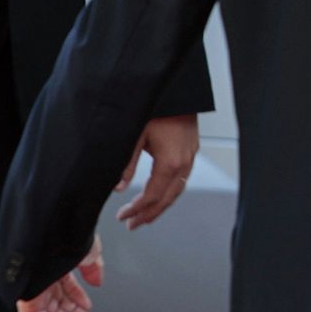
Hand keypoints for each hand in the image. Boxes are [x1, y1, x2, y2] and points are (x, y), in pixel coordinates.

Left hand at [16, 236, 102, 311]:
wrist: (46, 231)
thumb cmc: (64, 234)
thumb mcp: (88, 250)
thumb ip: (94, 267)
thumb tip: (98, 280)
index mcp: (57, 263)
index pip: (67, 287)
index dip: (79, 300)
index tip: (88, 310)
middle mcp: (44, 276)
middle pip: (59, 304)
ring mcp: (34, 287)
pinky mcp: (25, 298)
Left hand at [115, 113, 198, 228]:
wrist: (178, 87)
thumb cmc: (157, 106)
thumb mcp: (135, 135)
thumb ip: (127, 164)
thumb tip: (119, 187)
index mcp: (170, 161)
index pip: (152, 196)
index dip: (137, 210)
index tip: (124, 217)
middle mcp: (184, 161)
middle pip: (168, 198)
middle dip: (150, 214)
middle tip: (133, 224)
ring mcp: (191, 154)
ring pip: (178, 189)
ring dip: (161, 204)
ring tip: (146, 214)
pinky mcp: (191, 147)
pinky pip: (182, 177)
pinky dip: (170, 190)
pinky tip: (160, 191)